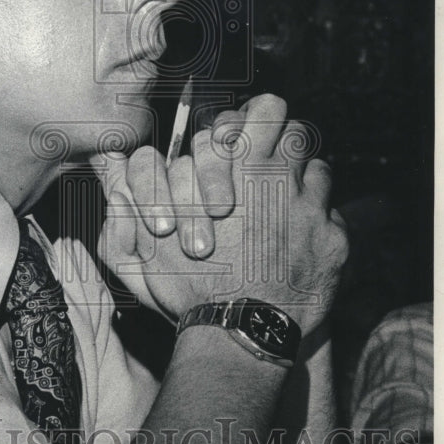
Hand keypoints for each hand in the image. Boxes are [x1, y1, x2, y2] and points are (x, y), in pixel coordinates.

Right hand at [92, 95, 347, 334]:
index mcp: (242, 167)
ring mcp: (313, 208)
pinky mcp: (335, 240)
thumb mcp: (148, 241)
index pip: (267, 108)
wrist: (239, 334)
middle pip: (298, 131)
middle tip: (267, 165)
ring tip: (283, 205)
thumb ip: (130, 194)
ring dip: (301, 181)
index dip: (261, 116)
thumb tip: (109, 157)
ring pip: (318, 169)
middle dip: (284, 143)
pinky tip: (299, 240)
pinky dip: (318, 221)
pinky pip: (334, 214)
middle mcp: (282, 179)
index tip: (250, 133)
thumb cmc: (191, 288)